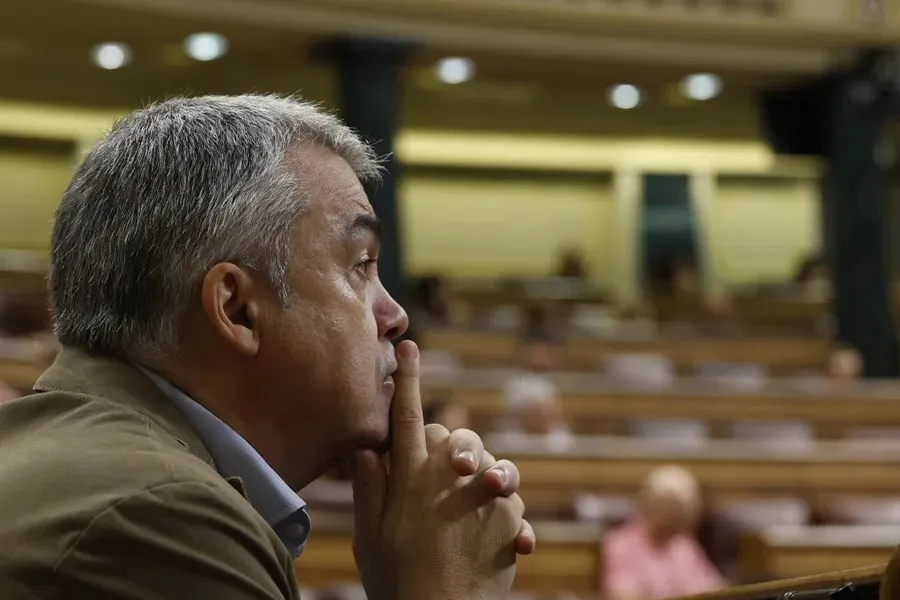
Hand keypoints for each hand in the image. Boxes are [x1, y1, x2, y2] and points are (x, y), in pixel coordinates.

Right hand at [351, 341, 523, 599]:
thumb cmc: (396, 577)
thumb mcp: (369, 533)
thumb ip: (368, 485)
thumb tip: (365, 446)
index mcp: (410, 474)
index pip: (407, 415)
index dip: (409, 379)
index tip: (410, 345)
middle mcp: (449, 475)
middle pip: (454, 437)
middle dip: (452, 448)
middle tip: (445, 476)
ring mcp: (483, 493)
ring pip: (487, 462)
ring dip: (481, 476)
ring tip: (473, 506)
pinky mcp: (511, 514)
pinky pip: (508, 496)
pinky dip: (499, 509)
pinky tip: (488, 536)